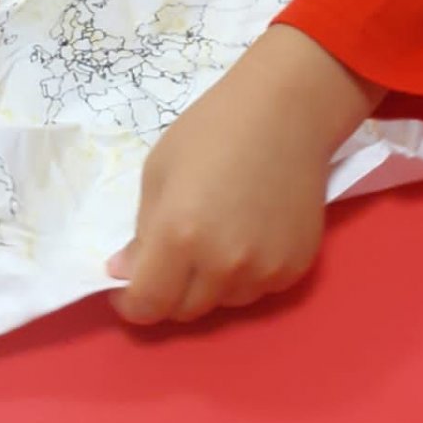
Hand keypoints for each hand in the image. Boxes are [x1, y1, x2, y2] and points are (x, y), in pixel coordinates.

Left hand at [108, 26, 378, 324]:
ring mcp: (264, 270)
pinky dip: (246, 274)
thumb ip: (142, 231)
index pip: (147, 306)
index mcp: (179, 237)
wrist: (286, 111)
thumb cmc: (212, 129)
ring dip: (210, 283)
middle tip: (173, 255)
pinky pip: (259, 289)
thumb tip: (127, 272)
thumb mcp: (158, 171)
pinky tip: (250, 232)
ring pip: (223, 302)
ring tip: (217, 236)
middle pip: (185, 311)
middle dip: (169, 291)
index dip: (131, 301)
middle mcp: (223, 265)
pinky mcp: (295, 267)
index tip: (129, 283)